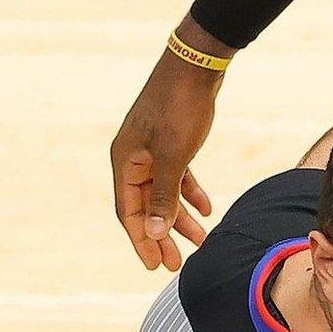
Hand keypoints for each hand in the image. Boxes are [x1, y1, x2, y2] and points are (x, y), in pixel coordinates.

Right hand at [110, 45, 219, 270]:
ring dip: (180, 217)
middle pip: (145, 207)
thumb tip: (154, 233)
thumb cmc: (181, 107)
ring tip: (200, 240)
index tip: (157, 266)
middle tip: (176, 264)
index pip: (129, 212)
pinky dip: (190, 193)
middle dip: (161, 236)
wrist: (196, 65)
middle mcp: (133, 157)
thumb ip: (164, 195)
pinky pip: (177, 176)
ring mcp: (152, 149)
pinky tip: (207, 209)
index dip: (142, 240)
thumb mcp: (174, 155)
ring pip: (163, 193)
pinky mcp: (170, 141)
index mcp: (125, 161)